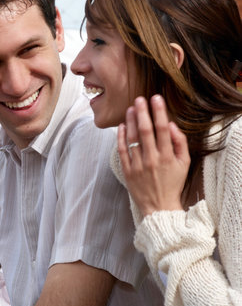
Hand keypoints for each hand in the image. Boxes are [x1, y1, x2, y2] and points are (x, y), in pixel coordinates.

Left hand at [117, 95, 190, 215]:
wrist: (159, 206)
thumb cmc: (173, 182)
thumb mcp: (184, 163)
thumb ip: (180, 143)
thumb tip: (171, 124)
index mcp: (167, 156)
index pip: (162, 129)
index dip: (159, 112)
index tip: (156, 98)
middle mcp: (152, 159)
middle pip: (145, 131)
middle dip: (142, 112)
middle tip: (139, 99)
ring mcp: (138, 165)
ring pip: (132, 139)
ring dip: (131, 122)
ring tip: (130, 109)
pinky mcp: (127, 170)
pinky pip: (122, 150)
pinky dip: (121, 137)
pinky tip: (122, 126)